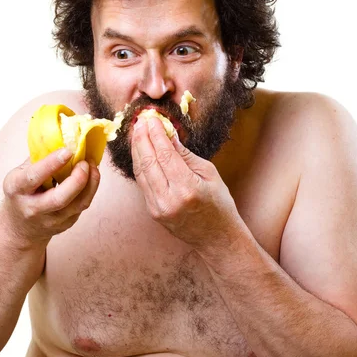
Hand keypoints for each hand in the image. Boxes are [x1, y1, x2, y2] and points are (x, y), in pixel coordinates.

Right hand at [0, 148, 99, 245]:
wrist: (19, 227)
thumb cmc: (21, 192)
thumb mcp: (20, 173)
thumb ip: (38, 157)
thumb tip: (61, 136)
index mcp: (17, 190)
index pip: (34, 177)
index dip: (52, 163)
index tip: (68, 150)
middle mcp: (33, 208)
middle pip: (60, 198)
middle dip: (78, 178)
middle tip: (85, 162)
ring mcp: (51, 220)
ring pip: (78, 204)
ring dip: (91, 182)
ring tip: (92, 166)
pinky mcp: (66, 224)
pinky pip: (83, 205)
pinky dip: (90, 188)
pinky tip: (91, 176)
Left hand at [131, 117, 241, 250]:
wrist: (216, 238)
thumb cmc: (219, 204)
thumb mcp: (209, 174)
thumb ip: (185, 154)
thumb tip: (168, 134)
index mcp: (187, 188)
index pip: (164, 154)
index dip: (156, 134)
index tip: (152, 118)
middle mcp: (169, 199)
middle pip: (148, 162)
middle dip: (142, 138)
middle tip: (140, 121)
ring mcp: (158, 207)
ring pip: (141, 172)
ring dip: (137, 150)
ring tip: (137, 132)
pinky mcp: (153, 211)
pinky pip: (142, 183)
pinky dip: (140, 165)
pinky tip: (140, 152)